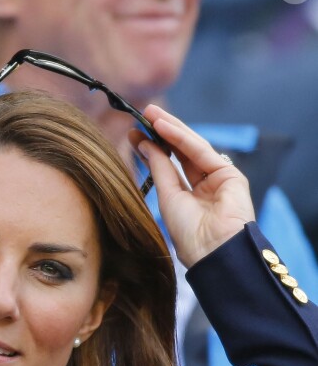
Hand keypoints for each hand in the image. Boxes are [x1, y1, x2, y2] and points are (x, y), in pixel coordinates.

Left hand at [129, 105, 254, 267]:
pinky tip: (163, 126)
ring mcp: (219, 180)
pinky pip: (201, 151)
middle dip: (162, 133)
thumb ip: (159, 169)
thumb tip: (145, 145)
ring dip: (170, 129)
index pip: (170, 167)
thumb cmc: (189, 235)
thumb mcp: (168, 197)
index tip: (135, 135)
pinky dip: (181, 137)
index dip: (153, 149)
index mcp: (190, 199)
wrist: (212, 251)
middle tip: (143, 114)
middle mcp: (205, 188)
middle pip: (182, 153)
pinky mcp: (230, 175)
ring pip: (191, 148)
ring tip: (150, 114)